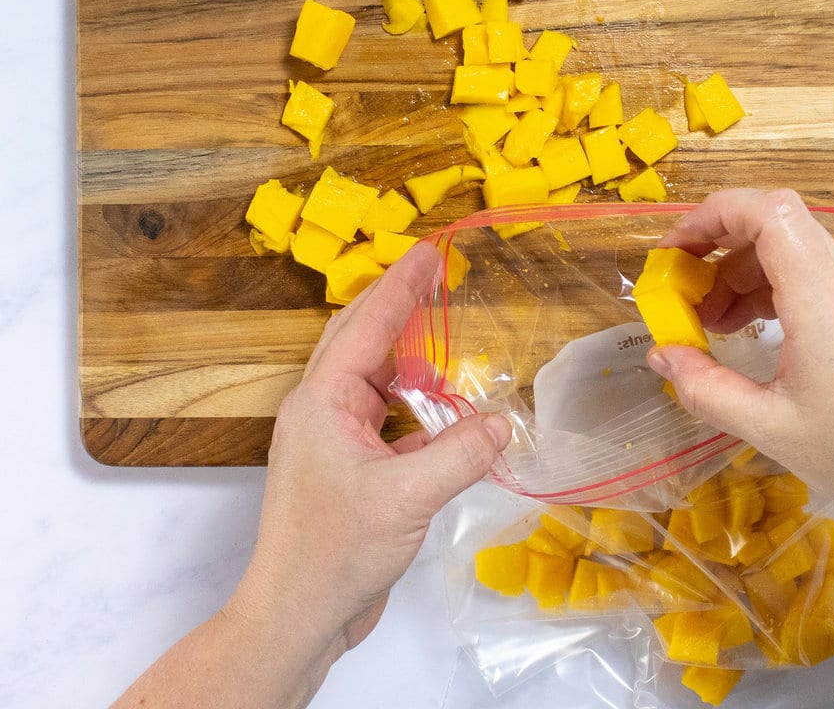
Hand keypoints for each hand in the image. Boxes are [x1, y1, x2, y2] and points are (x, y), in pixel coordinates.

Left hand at [228, 241, 510, 663]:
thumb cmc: (336, 550)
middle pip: (361, 339)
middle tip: (435, 273)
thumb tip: (503, 423)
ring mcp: (333, 439)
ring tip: (442, 332)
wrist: (298, 614)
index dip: (402, 286)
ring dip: (408, 357)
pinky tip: (445, 408)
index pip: (368, 326)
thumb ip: (461, 453)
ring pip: (374, 379)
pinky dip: (416, 405)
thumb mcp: (408, 496)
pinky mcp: (348, 467)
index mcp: (323, 400)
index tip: (430, 252)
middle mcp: (323, 409)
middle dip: (398, 305)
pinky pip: (386, 417)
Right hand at [646, 188, 833, 543]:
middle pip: (774, 224)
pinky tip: (751, 333)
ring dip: (741, 273)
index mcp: (823, 294)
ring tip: (710, 323)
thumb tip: (662, 357)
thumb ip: (705, 387)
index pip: (767, 211)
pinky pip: (812, 277)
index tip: (673, 252)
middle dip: (717, 247)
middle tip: (683, 292)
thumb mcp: (770, 427)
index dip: (711, 216)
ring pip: (791, 250)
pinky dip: (770, 290)